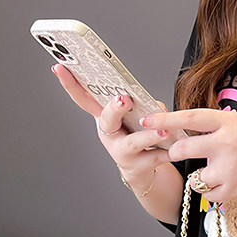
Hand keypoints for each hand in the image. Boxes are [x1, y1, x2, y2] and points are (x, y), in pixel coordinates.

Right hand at [51, 64, 171, 187]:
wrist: (143, 170)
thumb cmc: (137, 135)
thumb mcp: (136, 117)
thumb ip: (145, 106)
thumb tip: (156, 107)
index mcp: (104, 118)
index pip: (83, 98)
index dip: (70, 84)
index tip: (59, 66)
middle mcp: (109, 135)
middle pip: (107, 119)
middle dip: (115, 109)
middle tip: (124, 99)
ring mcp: (122, 152)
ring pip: (134, 142)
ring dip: (148, 135)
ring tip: (164, 131)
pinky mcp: (138, 167)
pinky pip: (155, 157)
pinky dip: (168, 152)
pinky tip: (177, 148)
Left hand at [140, 107, 236, 202]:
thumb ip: (217, 126)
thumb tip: (186, 129)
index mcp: (229, 122)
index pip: (189, 117)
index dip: (165, 119)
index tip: (147, 119)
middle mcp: (226, 143)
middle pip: (182, 149)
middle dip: (174, 152)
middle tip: (176, 153)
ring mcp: (229, 168)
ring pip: (195, 176)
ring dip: (201, 177)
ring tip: (220, 172)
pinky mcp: (233, 189)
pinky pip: (208, 193)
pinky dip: (214, 191)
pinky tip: (229, 184)